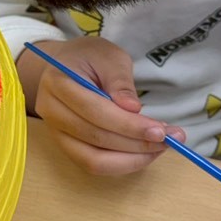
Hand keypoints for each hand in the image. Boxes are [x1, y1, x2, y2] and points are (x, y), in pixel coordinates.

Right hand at [17, 38, 186, 176]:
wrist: (67, 66)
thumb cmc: (90, 57)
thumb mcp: (110, 56)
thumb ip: (120, 81)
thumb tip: (133, 110)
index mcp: (59, 83)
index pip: (95, 111)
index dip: (128, 125)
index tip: (160, 131)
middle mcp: (51, 111)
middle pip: (95, 137)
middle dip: (136, 143)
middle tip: (169, 140)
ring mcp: (56, 132)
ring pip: (93, 159)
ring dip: (131, 159)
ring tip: (160, 149)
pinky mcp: (66, 146)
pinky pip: (93, 164)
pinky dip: (121, 164)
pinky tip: (143, 154)